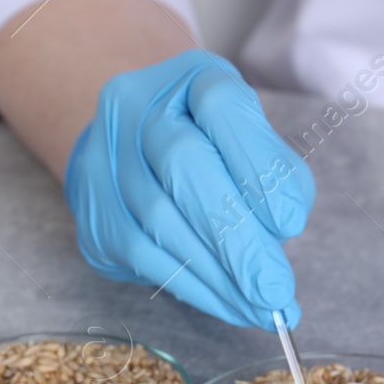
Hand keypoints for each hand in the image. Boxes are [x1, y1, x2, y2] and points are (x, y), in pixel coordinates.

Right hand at [65, 49, 312, 329]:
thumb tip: (283, 230)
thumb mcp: (253, 139)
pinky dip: (190, 285)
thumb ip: (275, 174)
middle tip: (274, 288)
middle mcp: (137, 104)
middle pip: (184, 163)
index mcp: (191, 76)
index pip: (222, 105)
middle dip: (236, 236)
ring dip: (216, 274)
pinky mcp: (91, 201)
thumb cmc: (211, 143)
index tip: (291, 222)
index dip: (257, 163)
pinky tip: (225, 303)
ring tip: (259, 307)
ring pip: (159, 217)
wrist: (133, 141)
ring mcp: (105, 151)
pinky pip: (140, 252)